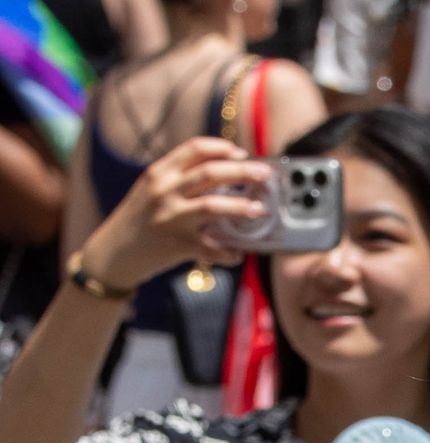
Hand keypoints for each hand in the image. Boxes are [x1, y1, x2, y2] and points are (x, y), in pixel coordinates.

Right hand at [81, 136, 271, 291]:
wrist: (113, 253)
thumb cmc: (137, 221)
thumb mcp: (150, 190)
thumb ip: (177, 180)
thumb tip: (219, 175)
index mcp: (159, 172)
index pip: (194, 149)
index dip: (222, 148)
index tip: (240, 153)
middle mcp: (165, 191)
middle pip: (210, 173)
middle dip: (242, 172)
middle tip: (264, 174)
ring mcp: (172, 218)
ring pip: (213, 206)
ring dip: (240, 207)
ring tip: (259, 210)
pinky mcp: (179, 245)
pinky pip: (213, 248)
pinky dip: (229, 252)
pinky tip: (239, 253)